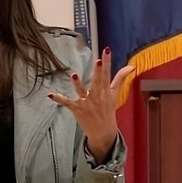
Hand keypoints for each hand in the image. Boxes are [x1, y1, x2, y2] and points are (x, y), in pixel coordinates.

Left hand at [49, 47, 134, 163]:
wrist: (103, 132)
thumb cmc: (108, 110)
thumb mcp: (115, 94)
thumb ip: (120, 78)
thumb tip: (131, 66)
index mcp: (105, 90)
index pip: (107, 73)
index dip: (107, 62)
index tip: (107, 50)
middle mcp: (97, 95)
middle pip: (97, 81)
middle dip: (98, 72)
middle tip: (98, 61)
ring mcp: (86, 102)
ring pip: (82, 91)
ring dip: (78, 84)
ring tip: (74, 76)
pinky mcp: (77, 109)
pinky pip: (67, 103)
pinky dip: (59, 99)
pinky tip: (50, 94)